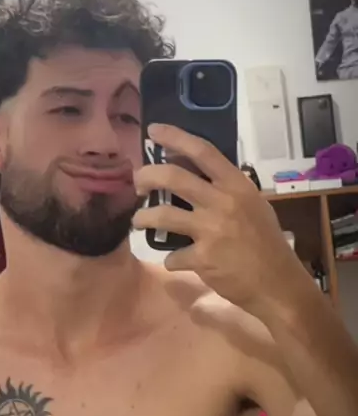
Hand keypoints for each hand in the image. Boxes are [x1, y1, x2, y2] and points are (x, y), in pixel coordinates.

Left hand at [133, 124, 305, 313]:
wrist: (278, 284)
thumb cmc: (266, 242)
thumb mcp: (253, 206)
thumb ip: (225, 190)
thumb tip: (193, 175)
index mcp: (237, 186)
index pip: (203, 151)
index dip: (175, 137)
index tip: (154, 131)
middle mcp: (222, 202)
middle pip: (173, 177)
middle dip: (147, 175)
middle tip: (138, 182)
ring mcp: (211, 230)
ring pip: (162, 215)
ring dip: (142, 217)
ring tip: (139, 220)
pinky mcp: (202, 258)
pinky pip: (173, 256)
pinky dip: (171, 259)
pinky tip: (177, 261)